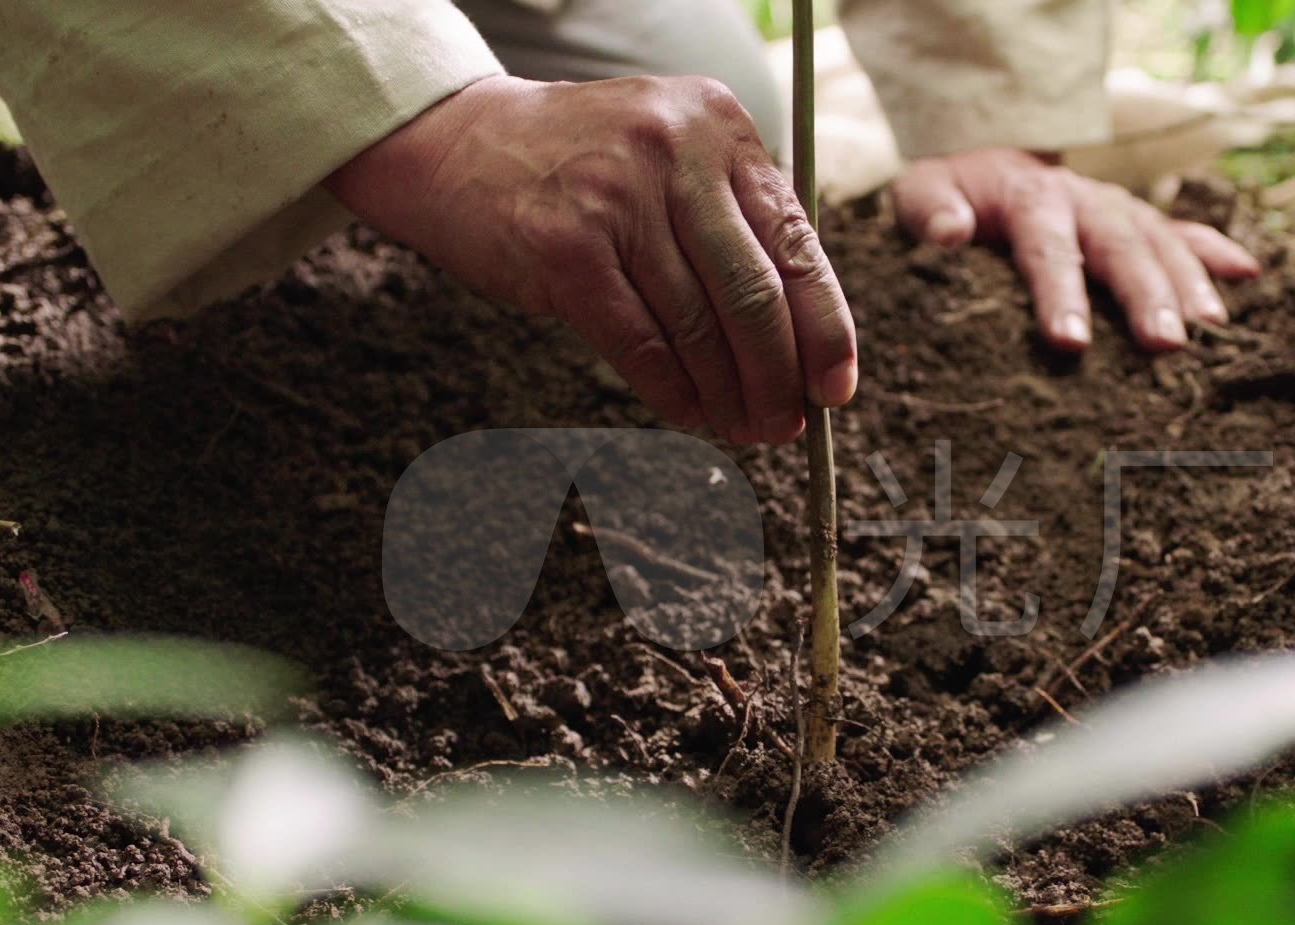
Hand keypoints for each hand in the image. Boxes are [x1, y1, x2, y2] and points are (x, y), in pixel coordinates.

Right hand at [327, 74, 857, 444]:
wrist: (459, 144)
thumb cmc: (581, 168)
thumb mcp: (671, 160)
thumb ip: (735, 225)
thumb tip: (802, 341)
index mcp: (720, 126)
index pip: (797, 242)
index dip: (825, 326)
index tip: (836, 387)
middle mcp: (676, 151)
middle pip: (754, 292)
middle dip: (779, 376)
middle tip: (787, 425)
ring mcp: (619, 197)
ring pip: (700, 326)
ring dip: (728, 395)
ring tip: (742, 429)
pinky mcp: (567, 249)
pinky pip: (642, 344)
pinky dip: (673, 392)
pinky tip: (689, 415)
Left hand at [891, 148, 1259, 351]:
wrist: (986, 164)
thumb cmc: (950, 198)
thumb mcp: (922, 194)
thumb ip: (929, 211)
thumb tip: (950, 233)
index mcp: (1031, 200)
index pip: (1047, 248)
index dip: (1060, 293)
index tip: (1069, 341)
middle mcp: (1085, 201)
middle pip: (1121, 247)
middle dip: (1145, 295)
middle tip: (1164, 345)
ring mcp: (1119, 211)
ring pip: (1162, 243)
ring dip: (1190, 284)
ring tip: (1211, 331)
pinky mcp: (1140, 224)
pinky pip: (1186, 233)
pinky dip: (1217, 252)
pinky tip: (1251, 276)